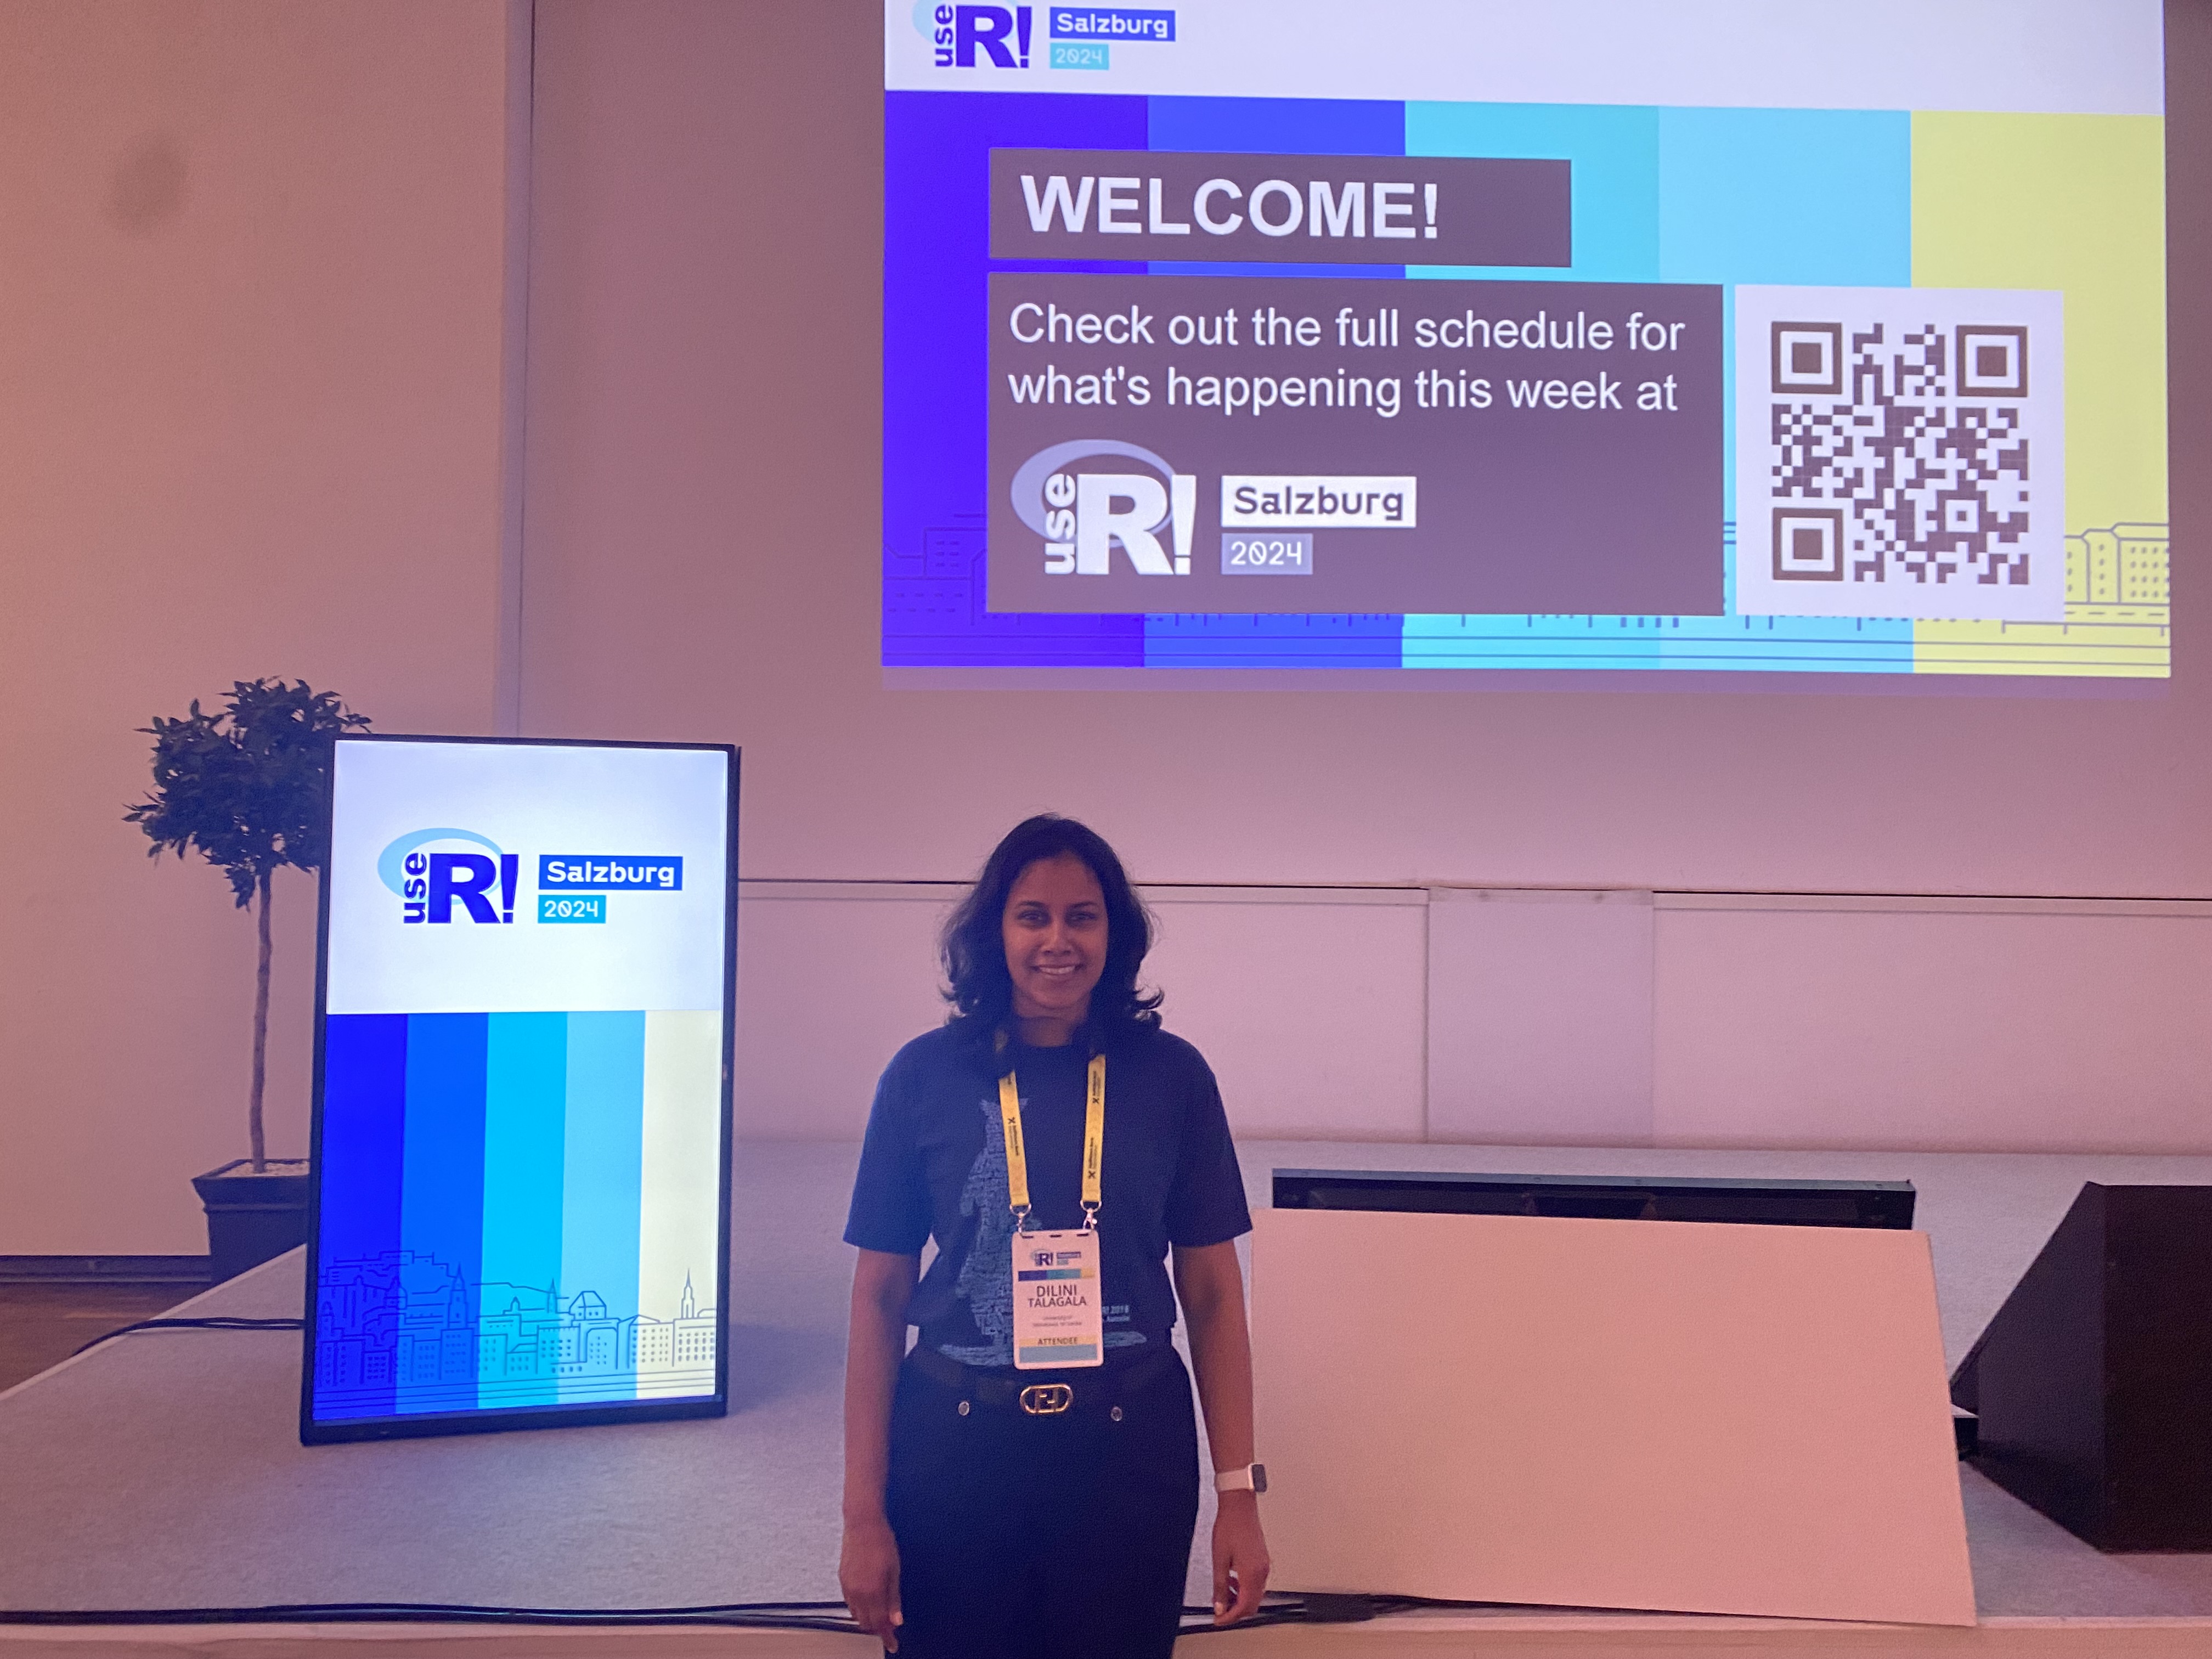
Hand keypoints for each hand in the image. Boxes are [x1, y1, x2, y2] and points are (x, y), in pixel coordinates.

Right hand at [839, 1513, 903, 1650]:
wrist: (862, 1524)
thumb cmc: (883, 1544)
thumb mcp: (894, 1571)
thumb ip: (893, 1598)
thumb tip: (896, 1621)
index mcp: (872, 1591)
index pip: (879, 1623)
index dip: (886, 1637)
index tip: (893, 1646)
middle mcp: (856, 1593)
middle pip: (866, 1623)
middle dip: (878, 1628)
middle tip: (890, 1626)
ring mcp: (847, 1587)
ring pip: (856, 1614)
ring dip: (868, 1618)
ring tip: (881, 1612)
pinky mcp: (842, 1580)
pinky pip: (849, 1603)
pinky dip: (860, 1607)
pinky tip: (869, 1600)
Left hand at [1210, 1489, 1270, 1625]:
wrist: (1239, 1506)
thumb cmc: (1229, 1527)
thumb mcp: (1219, 1560)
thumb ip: (1220, 1587)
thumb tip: (1219, 1607)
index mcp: (1252, 1574)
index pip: (1244, 1607)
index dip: (1230, 1617)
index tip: (1218, 1620)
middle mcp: (1262, 1572)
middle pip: (1253, 1605)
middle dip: (1236, 1611)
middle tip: (1220, 1611)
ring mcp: (1264, 1566)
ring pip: (1255, 1595)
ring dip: (1240, 1600)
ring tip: (1223, 1595)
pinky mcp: (1263, 1560)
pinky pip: (1256, 1583)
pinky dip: (1245, 1589)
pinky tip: (1232, 1582)